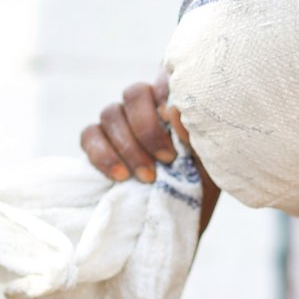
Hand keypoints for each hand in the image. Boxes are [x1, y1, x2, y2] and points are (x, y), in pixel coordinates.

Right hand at [81, 70, 219, 228]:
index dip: (167, 89)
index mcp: (174, 105)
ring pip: (110, 114)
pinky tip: (120, 176)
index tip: (178, 120)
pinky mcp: (99, 144)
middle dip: (148, 129)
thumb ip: (196, 136)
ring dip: (128, 146)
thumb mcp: (209, 165)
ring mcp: (120, 124)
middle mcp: (145, 108)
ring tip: (147, 177)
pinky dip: (102, 154)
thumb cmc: (201, 188)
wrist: (180, 222)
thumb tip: (174, 111)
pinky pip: (89, 135)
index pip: (165, 76)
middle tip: (167, 160)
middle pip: (134, 94)